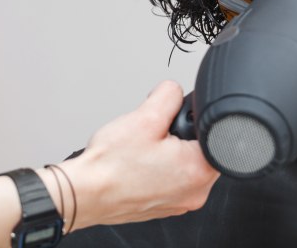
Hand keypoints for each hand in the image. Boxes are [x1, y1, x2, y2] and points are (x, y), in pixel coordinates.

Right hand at [56, 80, 219, 228]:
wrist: (81, 194)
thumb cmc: (109, 166)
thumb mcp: (145, 116)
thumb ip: (169, 95)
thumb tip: (176, 90)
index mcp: (199, 171)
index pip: (215, 133)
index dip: (193, 120)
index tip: (175, 122)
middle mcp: (196, 192)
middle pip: (201, 149)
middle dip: (180, 136)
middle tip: (155, 136)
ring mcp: (181, 202)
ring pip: (186, 163)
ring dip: (170, 153)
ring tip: (144, 152)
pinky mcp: (166, 206)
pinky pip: (172, 179)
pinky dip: (160, 169)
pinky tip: (140, 165)